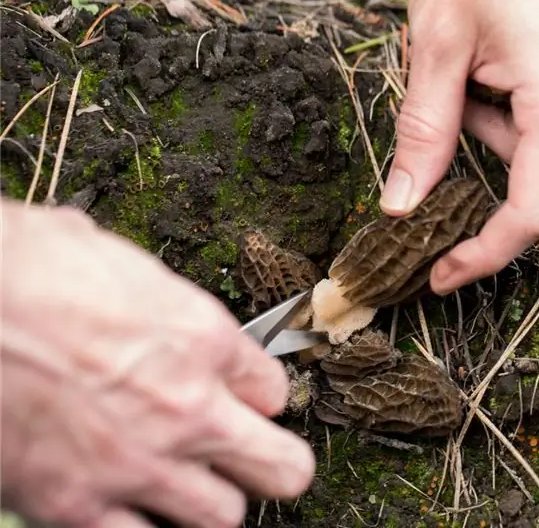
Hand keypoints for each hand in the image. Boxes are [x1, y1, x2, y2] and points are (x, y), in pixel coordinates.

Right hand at [0, 199, 314, 527]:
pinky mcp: (76, 505)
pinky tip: (127, 505)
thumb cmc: (29, 267)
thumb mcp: (123, 264)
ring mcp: (138, 463)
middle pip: (282, 468)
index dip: (259, 397)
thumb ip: (166, 306)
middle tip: (251, 458)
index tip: (241, 398)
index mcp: (205, 339)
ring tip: (184, 484)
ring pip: (223, 517)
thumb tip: (165, 311)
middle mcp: (188, 408)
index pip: (274, 391)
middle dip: (271, 463)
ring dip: (209, 500)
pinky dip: (142, 526)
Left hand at [380, 0, 538, 293]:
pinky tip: (500, 62)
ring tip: (473, 69)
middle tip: (449, 112)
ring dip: (498, 134)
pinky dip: (520, 112)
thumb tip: (403, 205)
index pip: (532, 214)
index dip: (485, 255)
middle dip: (485, 173)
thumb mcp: (436, 44)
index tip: (443, 274)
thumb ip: (424, 132)